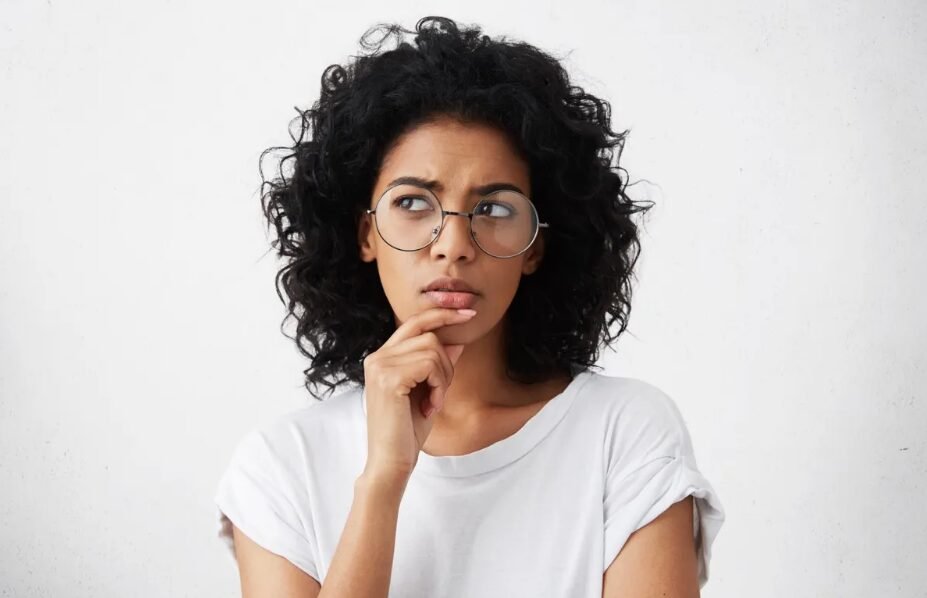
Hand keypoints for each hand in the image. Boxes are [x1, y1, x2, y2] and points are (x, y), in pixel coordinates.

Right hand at [361, 307, 473, 479]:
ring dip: (443, 378)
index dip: (442, 314)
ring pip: (433, 349)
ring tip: (433, 402)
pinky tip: (431, 406)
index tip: (469, 313)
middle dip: (446, 363)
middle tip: (440, 392)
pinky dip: (439, 386)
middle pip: (428, 335)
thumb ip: (438, 365)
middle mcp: (377, 357)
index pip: (414, 322)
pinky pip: (431, 365)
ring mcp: (380, 366)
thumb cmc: (407, 431)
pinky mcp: (389, 378)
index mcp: (382, 357)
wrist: (391, 462)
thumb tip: (457, 341)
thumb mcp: (429, 392)